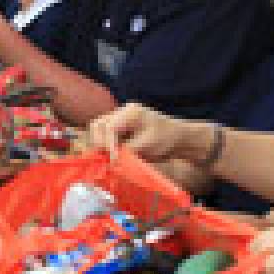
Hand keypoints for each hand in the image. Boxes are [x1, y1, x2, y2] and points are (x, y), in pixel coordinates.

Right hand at [86, 102, 213, 162]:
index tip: (112, 160)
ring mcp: (119, 118)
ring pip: (97, 128)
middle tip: (104, 159)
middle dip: (98, 142)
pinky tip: (107, 156)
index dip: (108, 145)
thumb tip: (112, 161)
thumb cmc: (166, 139)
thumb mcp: (149, 146)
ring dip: (98, 144)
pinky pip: (103, 134)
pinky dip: (102, 145)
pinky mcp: (118, 126)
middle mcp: (122, 112)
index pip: (110, 127)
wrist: (176, 137)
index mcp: (131, 113)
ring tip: (104, 158)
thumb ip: (130, 151)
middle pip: (98, 124)